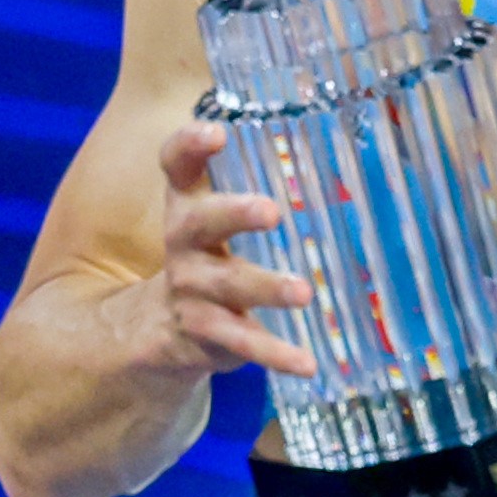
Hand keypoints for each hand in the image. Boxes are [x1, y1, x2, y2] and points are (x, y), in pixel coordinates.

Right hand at [140, 122, 316, 380]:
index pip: (176, 166)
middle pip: (199, 222)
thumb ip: (255, 181)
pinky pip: (243, 343)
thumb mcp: (215, 217)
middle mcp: (183, 243)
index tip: (216, 132)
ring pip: (229, 285)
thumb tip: (335, 139)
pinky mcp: (208, 333)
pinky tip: (307, 364)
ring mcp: (192, 290)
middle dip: (234, 214)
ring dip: (267, 287)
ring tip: (303, 292)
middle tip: (270, 211)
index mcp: (186, 205)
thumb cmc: (208, 254)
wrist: (161, 329)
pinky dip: (275, 354)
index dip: (189, 147)